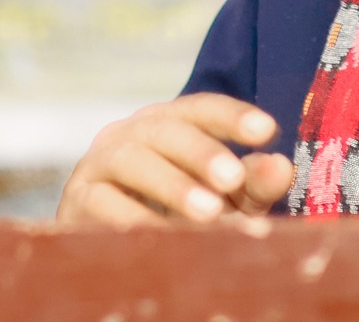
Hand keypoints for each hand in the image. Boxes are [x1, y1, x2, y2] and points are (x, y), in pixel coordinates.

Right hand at [57, 93, 296, 224]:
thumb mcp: (225, 201)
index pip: (201, 109)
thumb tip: (282, 166)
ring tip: (209, 213)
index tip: (268, 131)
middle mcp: (131, 133)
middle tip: (233, 180)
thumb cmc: (178, 216)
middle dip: (201, 153)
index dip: (232, 116)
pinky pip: (101, 202)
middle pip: (166, 129)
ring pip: (132, 160)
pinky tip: (160, 235)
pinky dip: (132, 218)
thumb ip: (252, 184)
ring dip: (171, 185)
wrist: (115, 251)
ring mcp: (99, 163)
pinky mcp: (76, 199)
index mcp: (169, 123)